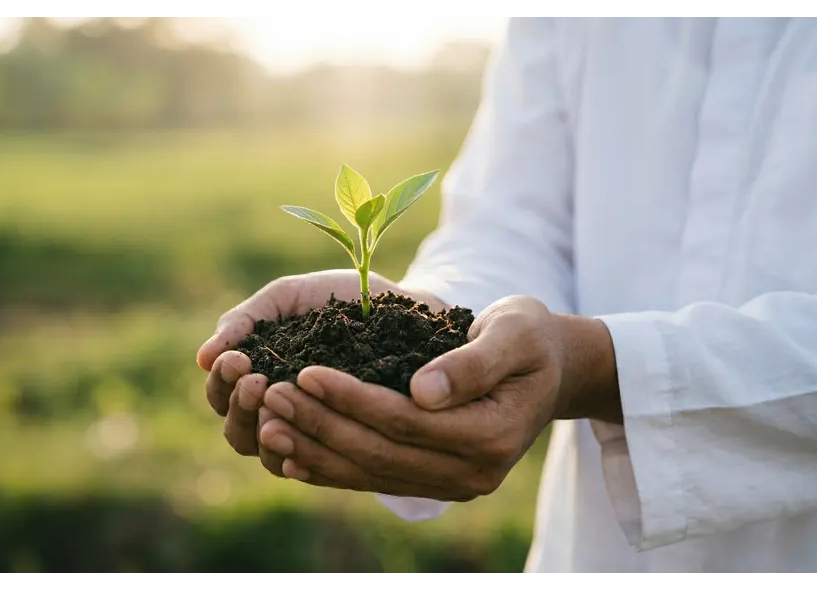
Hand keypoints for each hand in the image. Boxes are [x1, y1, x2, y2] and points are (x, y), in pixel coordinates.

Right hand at [196, 269, 441, 475]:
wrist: (408, 309)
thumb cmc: (341, 301)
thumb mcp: (290, 298)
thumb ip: (247, 320)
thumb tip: (202, 357)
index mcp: (259, 379)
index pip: (221, 395)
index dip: (222, 382)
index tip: (238, 359)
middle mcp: (278, 415)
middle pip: (237, 433)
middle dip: (240, 407)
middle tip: (257, 380)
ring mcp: (310, 436)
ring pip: (268, 456)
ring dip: (264, 432)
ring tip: (277, 403)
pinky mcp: (343, 450)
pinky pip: (313, 469)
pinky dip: (299, 459)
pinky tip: (298, 445)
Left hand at [258, 295, 621, 499]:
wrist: (550, 370)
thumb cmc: (530, 339)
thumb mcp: (515, 333)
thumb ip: (472, 362)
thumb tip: (421, 391)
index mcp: (491, 435)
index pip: (406, 421)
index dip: (352, 399)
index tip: (306, 372)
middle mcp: (472, 472)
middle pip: (380, 452)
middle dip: (321, 425)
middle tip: (271, 396)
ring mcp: (453, 484)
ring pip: (371, 473)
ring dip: (315, 451)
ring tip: (266, 424)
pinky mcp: (436, 483)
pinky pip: (375, 480)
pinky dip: (331, 470)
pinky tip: (291, 457)